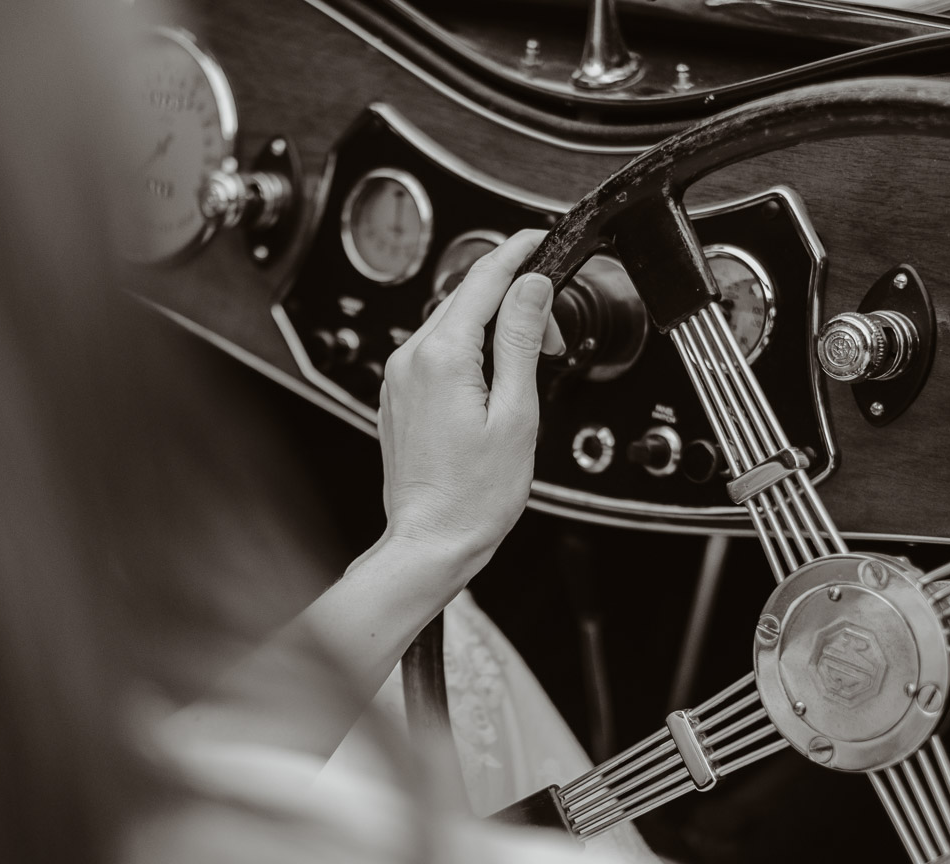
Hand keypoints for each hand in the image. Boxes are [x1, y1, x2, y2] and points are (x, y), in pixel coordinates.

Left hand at [377, 229, 561, 572]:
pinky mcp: (399, 395)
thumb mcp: (517, 413)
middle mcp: (411, 359)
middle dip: (513, 298)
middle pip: (466, 297)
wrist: (432, 539)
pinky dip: (470, 349)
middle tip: (551, 333)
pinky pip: (436, 351)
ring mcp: (400, 377)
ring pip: (451, 323)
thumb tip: (531, 287)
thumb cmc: (474, 494)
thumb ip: (522, 341)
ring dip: (493, 326)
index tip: (539, 238)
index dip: (517, 251)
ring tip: (528, 364)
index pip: (483, 278)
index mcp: (442, 356)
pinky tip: (495, 380)